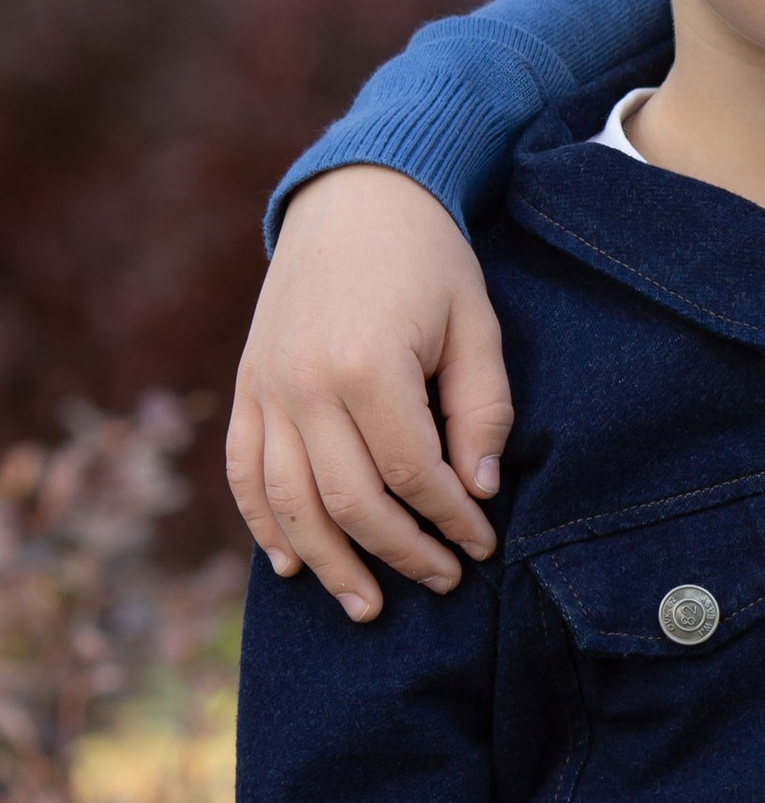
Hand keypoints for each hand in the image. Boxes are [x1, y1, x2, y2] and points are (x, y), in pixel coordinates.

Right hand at [225, 168, 514, 618]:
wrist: (354, 196)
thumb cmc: (429, 259)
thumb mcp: (476, 324)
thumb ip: (480, 411)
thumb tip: (479, 492)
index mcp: (368, 365)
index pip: (413, 473)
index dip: (451, 519)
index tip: (482, 541)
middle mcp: (305, 384)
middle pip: (350, 501)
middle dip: (401, 553)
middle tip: (443, 580)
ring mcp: (266, 387)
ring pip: (290, 502)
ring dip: (330, 562)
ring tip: (368, 606)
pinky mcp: (247, 386)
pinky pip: (244, 471)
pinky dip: (263, 524)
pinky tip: (292, 565)